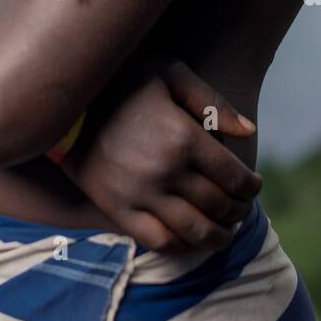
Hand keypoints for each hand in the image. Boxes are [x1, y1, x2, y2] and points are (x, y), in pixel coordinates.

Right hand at [61, 59, 262, 253]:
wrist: (66, 105)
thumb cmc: (125, 83)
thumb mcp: (169, 73)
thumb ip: (211, 100)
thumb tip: (249, 130)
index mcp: (184, 138)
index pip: (235, 177)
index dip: (252, 186)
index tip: (254, 185)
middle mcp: (166, 172)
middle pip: (219, 206)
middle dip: (239, 210)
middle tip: (242, 207)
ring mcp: (141, 195)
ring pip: (195, 232)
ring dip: (218, 236)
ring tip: (224, 230)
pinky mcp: (118, 210)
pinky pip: (159, 242)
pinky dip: (183, 247)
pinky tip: (190, 239)